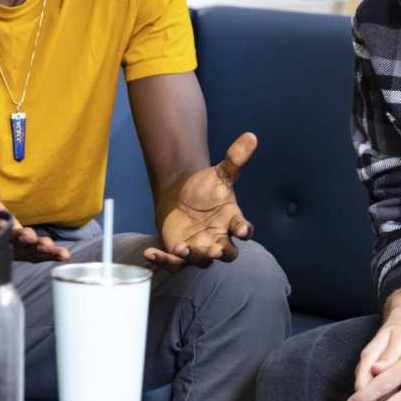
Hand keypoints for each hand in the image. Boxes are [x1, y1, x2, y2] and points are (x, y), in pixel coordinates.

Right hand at [0, 131, 68, 262]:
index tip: (1, 220)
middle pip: (1, 240)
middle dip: (17, 240)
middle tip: (31, 238)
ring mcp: (2, 240)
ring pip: (18, 250)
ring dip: (36, 251)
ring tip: (54, 251)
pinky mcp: (15, 242)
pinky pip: (29, 251)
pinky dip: (44, 254)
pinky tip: (61, 254)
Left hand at [147, 133, 255, 269]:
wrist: (182, 196)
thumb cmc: (207, 188)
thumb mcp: (221, 172)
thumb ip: (236, 158)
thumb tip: (251, 136)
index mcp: (232, 221)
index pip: (243, 228)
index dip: (244, 231)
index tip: (242, 231)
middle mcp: (218, 238)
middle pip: (225, 253)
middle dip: (221, 253)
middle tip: (216, 251)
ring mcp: (199, 248)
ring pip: (199, 260)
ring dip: (192, 257)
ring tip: (181, 248)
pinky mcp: (179, 253)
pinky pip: (172, 264)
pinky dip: (161, 261)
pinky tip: (149, 253)